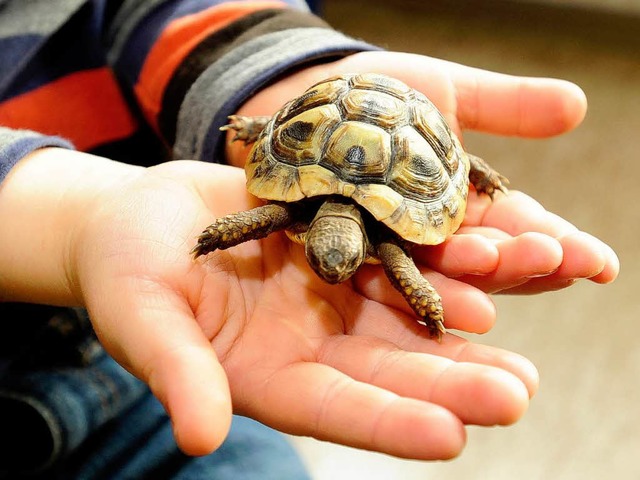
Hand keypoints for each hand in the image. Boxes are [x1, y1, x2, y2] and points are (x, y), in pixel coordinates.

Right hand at [66, 158, 537, 459]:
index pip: (335, 408)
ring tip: (517, 343)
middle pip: (388, 368)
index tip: (449, 437)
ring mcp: (329, 292)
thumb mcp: (143, 320)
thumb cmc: (125, 274)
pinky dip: (436, 259)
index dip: (388, 424)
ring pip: (404, 313)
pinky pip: (393, 250)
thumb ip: (177, 373)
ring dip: (461, 326)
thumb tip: (200, 437)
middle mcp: (311, 340)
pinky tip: (484, 263)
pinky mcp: (337, 241)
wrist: (141, 219)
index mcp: (268, 374)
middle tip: (514, 397)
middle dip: (450, 382)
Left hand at [227, 51, 617, 296]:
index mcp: (466, 201)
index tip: (597, 260)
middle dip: (521, 261)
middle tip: (557, 261)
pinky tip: (436, 311)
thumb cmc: (380, 92)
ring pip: (440, 273)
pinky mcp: (351, 254)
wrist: (310, 98)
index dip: (557, 242)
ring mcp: (394, 247)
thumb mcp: (445, 91)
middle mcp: (435, 233)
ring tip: (500, 281)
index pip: (519, 228)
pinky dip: (410, 291)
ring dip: (473, 282)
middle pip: (485, 257)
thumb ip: (505, 105)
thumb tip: (575, 104)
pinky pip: (382, 275)